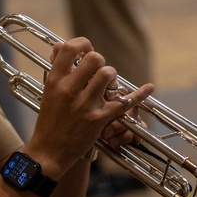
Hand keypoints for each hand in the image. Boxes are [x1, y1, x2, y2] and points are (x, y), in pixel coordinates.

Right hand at [28, 38, 152, 177]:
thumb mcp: (47, 91)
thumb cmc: (49, 121)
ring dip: (112, 76)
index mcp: (55, 81)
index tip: (87, 50)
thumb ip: (55, 67)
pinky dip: (139, 94)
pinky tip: (149, 88)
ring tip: (109, 84)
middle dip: (100, 61)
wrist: (48, 152)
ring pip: (108, 74)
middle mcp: (69, 90)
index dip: (83, 43)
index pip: (70, 48)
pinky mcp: (99, 119)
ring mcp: (85, 104)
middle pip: (94, 58)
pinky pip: (123, 103)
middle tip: (99, 70)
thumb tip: (60, 44)